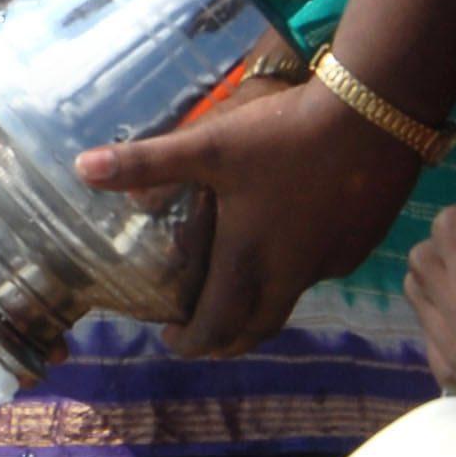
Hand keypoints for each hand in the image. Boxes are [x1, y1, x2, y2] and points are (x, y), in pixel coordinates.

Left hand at [69, 74, 428, 355]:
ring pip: (290, 301)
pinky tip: (292, 243)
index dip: (192, 341)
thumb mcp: (209, 145)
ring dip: (262, 307)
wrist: (373, 115)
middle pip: (257, 328)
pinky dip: (297, 274)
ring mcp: (329, 263)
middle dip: (226, 340)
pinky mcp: (358, 245)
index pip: (217, 325)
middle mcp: (290, 275)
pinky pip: (321, 273)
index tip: (173, 341)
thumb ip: (146, 163)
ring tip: (243, 289)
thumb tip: (82, 169)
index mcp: (249, 259)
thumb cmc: (283, 136)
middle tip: (206, 335)